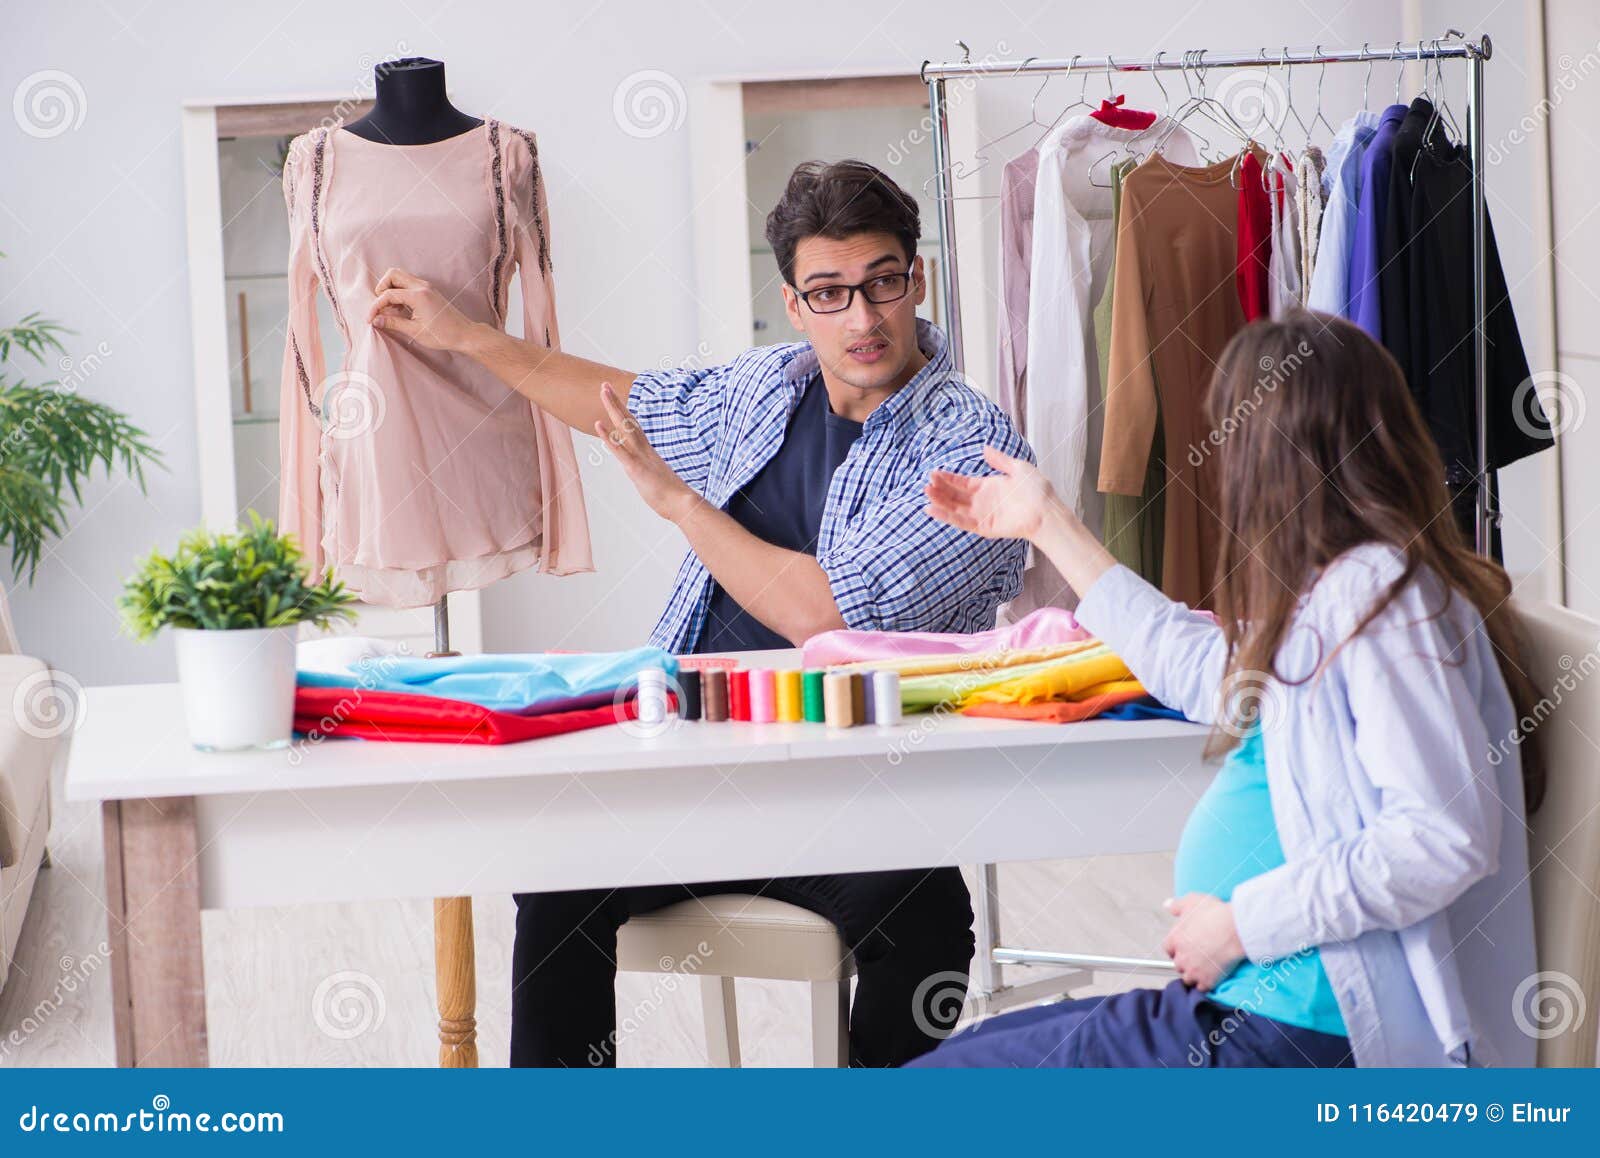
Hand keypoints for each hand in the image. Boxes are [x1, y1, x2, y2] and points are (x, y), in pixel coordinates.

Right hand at [367, 268, 474, 350]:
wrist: (464, 334)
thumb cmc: (443, 335)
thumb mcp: (415, 331)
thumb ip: (393, 323)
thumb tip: (375, 320)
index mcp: (418, 295)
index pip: (388, 294)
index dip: (376, 306)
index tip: (370, 320)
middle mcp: (422, 286)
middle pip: (392, 274)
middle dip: (381, 288)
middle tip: (381, 306)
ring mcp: (426, 286)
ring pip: (400, 277)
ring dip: (390, 289)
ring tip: (392, 310)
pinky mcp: (429, 290)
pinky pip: (408, 284)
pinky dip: (400, 291)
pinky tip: (401, 309)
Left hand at [595, 382, 699, 522]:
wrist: (683, 504)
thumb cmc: (672, 497)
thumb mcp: (658, 481)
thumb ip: (650, 473)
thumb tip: (648, 474)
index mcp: (648, 452)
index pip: (633, 428)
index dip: (623, 413)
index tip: (615, 399)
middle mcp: (644, 450)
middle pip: (628, 421)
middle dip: (616, 402)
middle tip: (605, 385)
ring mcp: (640, 457)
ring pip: (625, 427)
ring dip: (613, 408)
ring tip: (603, 391)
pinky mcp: (636, 468)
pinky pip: (620, 451)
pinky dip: (608, 437)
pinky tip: (598, 424)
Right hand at [924, 445, 1059, 541]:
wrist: (1047, 511)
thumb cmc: (1037, 489)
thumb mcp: (1018, 467)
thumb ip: (1000, 459)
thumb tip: (985, 448)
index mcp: (988, 487)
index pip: (962, 483)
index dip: (948, 478)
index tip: (934, 473)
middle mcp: (982, 501)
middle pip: (955, 496)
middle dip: (940, 490)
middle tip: (927, 484)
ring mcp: (982, 515)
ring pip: (955, 509)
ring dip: (940, 502)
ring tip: (927, 494)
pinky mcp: (984, 527)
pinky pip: (962, 522)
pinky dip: (947, 517)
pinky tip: (934, 510)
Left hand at [1161, 894, 1245, 989]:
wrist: (1234, 929)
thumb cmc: (1215, 914)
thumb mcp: (1192, 901)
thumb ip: (1177, 905)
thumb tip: (1168, 905)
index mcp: (1174, 939)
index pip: (1168, 949)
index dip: (1176, 948)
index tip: (1184, 947)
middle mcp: (1181, 957)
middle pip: (1178, 965)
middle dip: (1185, 962)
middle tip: (1196, 957)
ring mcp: (1194, 970)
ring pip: (1188, 978)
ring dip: (1194, 975)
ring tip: (1203, 969)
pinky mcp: (1207, 980)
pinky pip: (1202, 988)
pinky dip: (1205, 984)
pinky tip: (1212, 978)